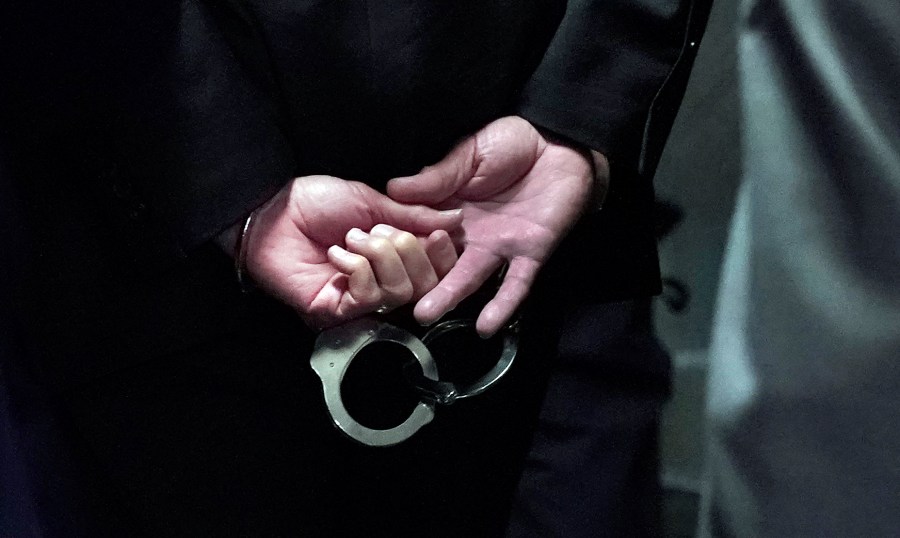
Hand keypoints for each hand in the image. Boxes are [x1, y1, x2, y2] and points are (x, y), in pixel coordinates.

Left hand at [228, 175, 461, 327]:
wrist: (273, 210)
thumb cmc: (317, 203)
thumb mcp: (373, 202)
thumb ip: (414, 216)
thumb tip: (455, 219)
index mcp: (396, 257)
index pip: (437, 270)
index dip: (443, 255)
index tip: (437, 234)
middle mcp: (383, 282)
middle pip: (426, 286)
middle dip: (408, 251)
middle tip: (379, 230)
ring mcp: (360, 301)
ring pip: (400, 292)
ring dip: (379, 256)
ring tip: (353, 239)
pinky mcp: (337, 312)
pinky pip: (370, 297)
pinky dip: (357, 268)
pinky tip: (336, 253)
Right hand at [387, 116, 607, 336]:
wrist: (560, 144)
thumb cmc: (513, 142)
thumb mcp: (469, 154)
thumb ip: (437, 176)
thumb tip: (392, 187)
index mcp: (450, 209)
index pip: (419, 232)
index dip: (399, 244)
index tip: (372, 255)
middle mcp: (470, 235)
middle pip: (437, 261)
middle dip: (416, 278)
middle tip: (390, 293)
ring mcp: (498, 247)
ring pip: (469, 277)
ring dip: (448, 297)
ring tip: (425, 314)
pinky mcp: (529, 253)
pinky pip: (515, 284)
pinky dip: (502, 306)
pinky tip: (485, 327)